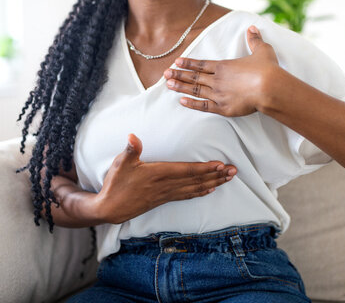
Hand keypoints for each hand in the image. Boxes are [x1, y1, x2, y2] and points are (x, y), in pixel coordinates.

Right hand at [95, 133, 236, 223]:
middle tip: (234, 171)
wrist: (110, 208)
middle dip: (216, 175)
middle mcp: (166, 185)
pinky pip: (187, 195)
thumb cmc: (116, 184)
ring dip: (213, 183)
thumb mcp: (120, 164)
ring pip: (195, 188)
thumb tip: (133, 136)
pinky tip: (210, 190)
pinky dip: (200, 192)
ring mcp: (167, 194)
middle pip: (196, 180)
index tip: (220, 164)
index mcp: (159, 173)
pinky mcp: (164, 199)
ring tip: (228, 179)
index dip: (205, 168)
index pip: (187, 170)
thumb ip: (130, 150)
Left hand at [163, 25, 280, 116]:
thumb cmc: (267, 69)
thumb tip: (252, 28)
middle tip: (165, 74)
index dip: (188, 63)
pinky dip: (191, 104)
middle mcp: (217, 80)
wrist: (269, 88)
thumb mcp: (262, 50)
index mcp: (224, 66)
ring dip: (181, 87)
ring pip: (195, 90)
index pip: (201, 64)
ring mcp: (218, 94)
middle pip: (194, 77)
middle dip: (178, 75)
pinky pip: (203, 106)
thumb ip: (255, 40)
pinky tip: (181, 101)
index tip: (176, 62)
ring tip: (168, 85)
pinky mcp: (223, 108)